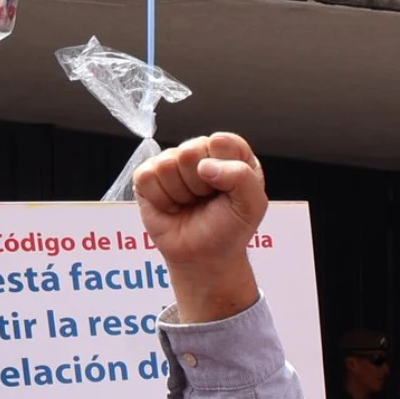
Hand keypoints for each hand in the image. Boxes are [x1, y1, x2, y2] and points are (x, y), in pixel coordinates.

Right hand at [133, 133, 265, 322]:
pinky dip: (161, 199)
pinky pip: (147, 177)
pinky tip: (172, 207)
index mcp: (230, 154)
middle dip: (200, 184)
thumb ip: (241, 176)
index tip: (227, 190)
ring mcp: (171, 163)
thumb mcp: (252, 205)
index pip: (222, 141)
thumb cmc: (229, 230)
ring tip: (190, 204)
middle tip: (206, 200)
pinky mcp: (148, 177)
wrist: (204, 257)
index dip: (223, 168)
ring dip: (181, 193)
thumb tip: (204, 165)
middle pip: (190, 150)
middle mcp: (200, 153)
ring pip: (167, 164)